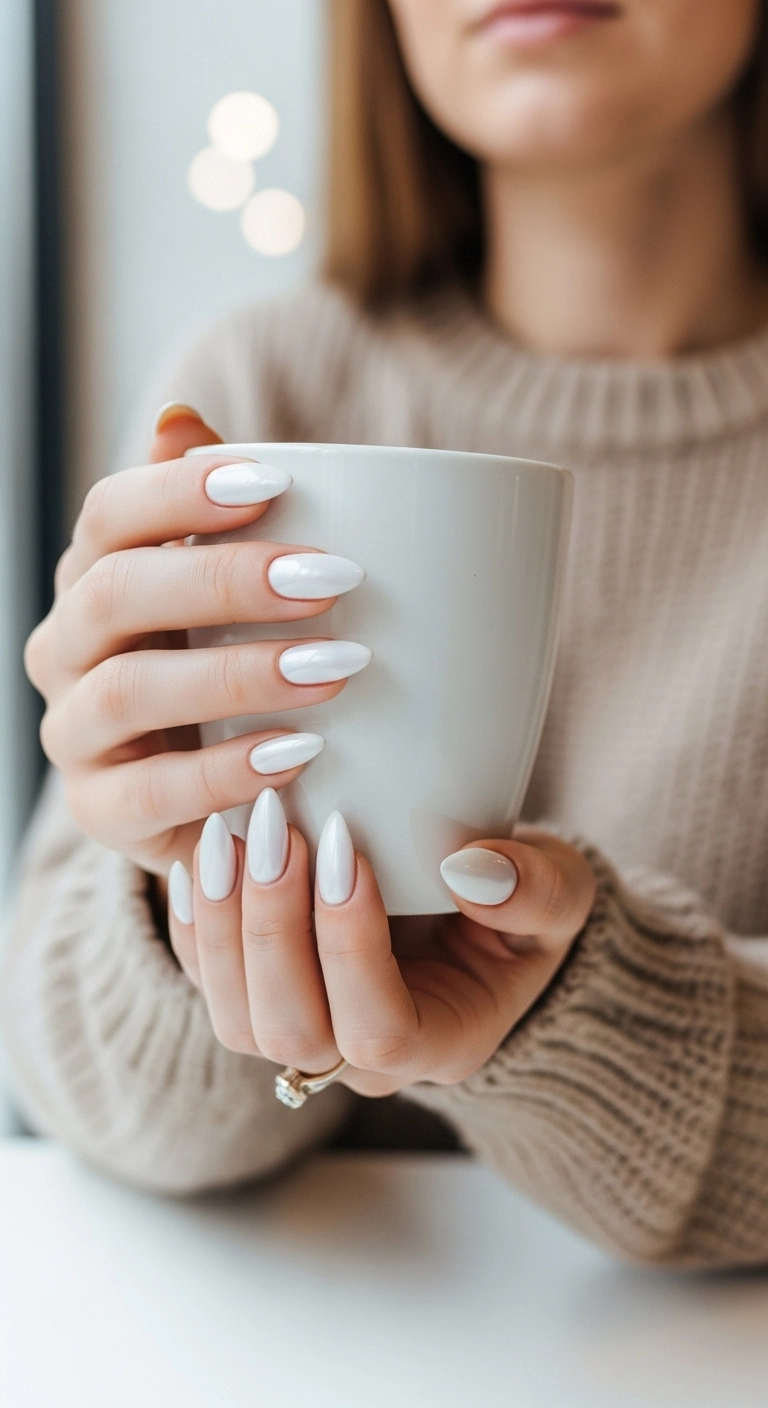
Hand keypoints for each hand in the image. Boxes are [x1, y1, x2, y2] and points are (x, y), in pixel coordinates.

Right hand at [24, 406, 368, 873]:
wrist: (203, 785)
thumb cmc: (222, 665)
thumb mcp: (224, 589)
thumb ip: (208, 512)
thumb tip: (179, 417)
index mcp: (94, 577)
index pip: (111, 515)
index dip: (183, 491)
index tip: (277, 481)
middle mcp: (66, 648)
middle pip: (115, 594)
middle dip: (224, 581)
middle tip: (332, 578)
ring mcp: (74, 732)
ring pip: (125, 690)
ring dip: (234, 675)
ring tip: (332, 668)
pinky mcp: (99, 810)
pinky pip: (148, 793)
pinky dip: (225, 773)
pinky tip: (298, 755)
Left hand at [167, 794, 595, 1093]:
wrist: (481, 914)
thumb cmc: (524, 908)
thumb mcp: (562, 894)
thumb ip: (535, 890)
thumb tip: (470, 869)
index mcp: (440, 1043)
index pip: (377, 1028)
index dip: (351, 944)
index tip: (349, 847)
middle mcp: (360, 1058)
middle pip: (289, 1031)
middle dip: (272, 927)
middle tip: (277, 829)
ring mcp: (305, 1029)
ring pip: (234, 1015)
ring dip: (223, 922)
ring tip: (231, 830)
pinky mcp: (261, 991)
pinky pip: (207, 977)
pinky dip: (193, 920)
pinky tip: (199, 853)